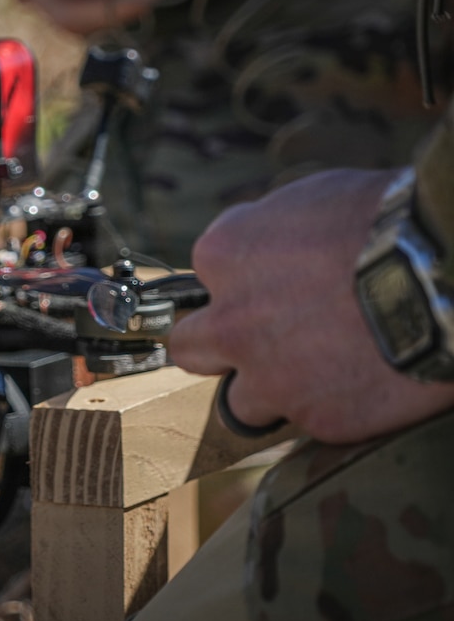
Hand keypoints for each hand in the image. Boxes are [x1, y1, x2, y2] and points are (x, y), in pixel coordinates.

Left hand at [171, 169, 453, 442]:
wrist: (446, 275)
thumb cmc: (387, 220)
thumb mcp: (312, 198)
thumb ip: (270, 230)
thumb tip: (266, 245)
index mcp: (224, 256)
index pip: (205, 275)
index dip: (240, 280)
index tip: (271, 281)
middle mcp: (231, 324)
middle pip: (191, 347)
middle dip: (217, 346)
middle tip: (256, 341)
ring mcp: (270, 378)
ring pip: (242, 401)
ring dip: (268, 390)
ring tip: (319, 374)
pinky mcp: (317, 420)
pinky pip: (311, 422)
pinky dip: (333, 408)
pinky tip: (368, 385)